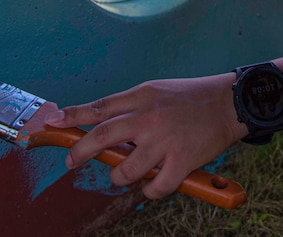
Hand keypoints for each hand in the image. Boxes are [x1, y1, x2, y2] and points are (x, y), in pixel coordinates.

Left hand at [46, 73, 246, 199]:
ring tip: (125, 172)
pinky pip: (156, 186)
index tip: (53, 122)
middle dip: (79, 151)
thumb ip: (130, 108)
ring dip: (119, 175)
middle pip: (101, 137)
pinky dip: (150, 190)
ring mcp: (164, 140)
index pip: (99, 108)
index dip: (72, 116)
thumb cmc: (191, 98)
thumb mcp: (157, 91)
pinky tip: (153, 183)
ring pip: (125, 169)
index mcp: (142, 97)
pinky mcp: (181, 160)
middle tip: (72, 161)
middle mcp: (149, 117)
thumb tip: (102, 127)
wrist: (229, 102)